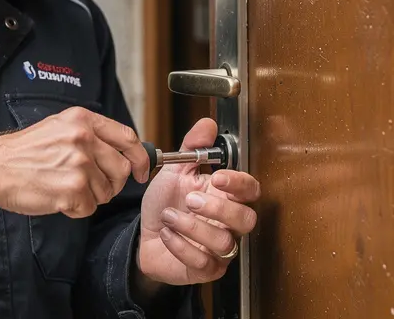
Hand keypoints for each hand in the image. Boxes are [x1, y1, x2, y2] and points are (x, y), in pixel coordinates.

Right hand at [0, 107, 149, 216]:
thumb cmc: (24, 152)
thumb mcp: (58, 126)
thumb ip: (90, 134)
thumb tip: (123, 152)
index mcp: (82, 120)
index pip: (127, 138)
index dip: (140, 158)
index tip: (141, 171)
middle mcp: (84, 138)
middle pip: (121, 169)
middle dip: (112, 184)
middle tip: (93, 187)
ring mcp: (79, 164)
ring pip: (106, 191)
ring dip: (90, 197)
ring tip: (65, 188)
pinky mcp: (72, 189)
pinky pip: (89, 207)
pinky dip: (76, 208)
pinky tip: (58, 198)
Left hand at [136, 118, 259, 286]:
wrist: (144, 237)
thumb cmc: (165, 205)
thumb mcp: (174, 172)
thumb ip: (191, 148)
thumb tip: (207, 123)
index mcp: (225, 197)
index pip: (250, 190)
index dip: (239, 183)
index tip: (219, 177)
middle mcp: (228, 224)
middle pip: (247, 220)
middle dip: (219, 209)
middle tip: (190, 199)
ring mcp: (220, 250)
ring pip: (225, 243)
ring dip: (193, 227)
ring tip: (169, 216)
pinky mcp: (206, 269)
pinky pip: (203, 262)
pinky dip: (181, 246)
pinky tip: (166, 234)